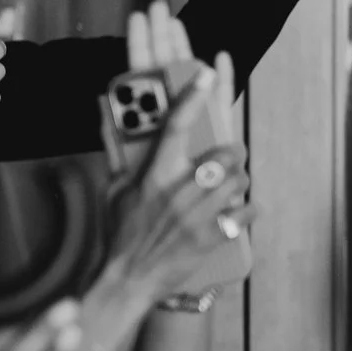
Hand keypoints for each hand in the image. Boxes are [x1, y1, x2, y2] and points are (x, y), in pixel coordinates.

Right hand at [106, 51, 253, 304]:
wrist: (130, 279)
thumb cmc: (123, 232)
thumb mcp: (115, 189)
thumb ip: (117, 150)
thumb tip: (105, 113)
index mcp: (154, 174)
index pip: (175, 126)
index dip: (193, 96)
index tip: (208, 71)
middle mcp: (177, 190)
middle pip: (224, 153)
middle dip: (232, 153)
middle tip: (227, 158)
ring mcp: (197, 214)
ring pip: (239, 180)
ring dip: (239, 182)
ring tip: (230, 188)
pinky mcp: (212, 237)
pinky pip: (245, 214)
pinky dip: (246, 213)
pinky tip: (237, 214)